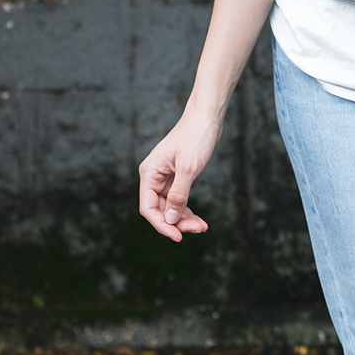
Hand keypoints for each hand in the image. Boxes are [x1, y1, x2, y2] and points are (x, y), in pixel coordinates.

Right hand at [138, 105, 222, 240]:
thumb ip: (178, 195)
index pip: (148, 208)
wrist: (207, 117)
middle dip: (177, 222)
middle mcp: (153, 176)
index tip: (178, 236)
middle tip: (198, 229)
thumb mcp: (189, 168)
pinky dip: (187, 210)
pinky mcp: (177, 176)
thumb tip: (170, 219)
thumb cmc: (196, 137)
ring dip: (184, 219)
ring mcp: (165, 177)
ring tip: (202, 226)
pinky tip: (199, 219)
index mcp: (150, 173)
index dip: (162, 224)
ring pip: (169, 207)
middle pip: (159, 209)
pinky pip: (177, 199)